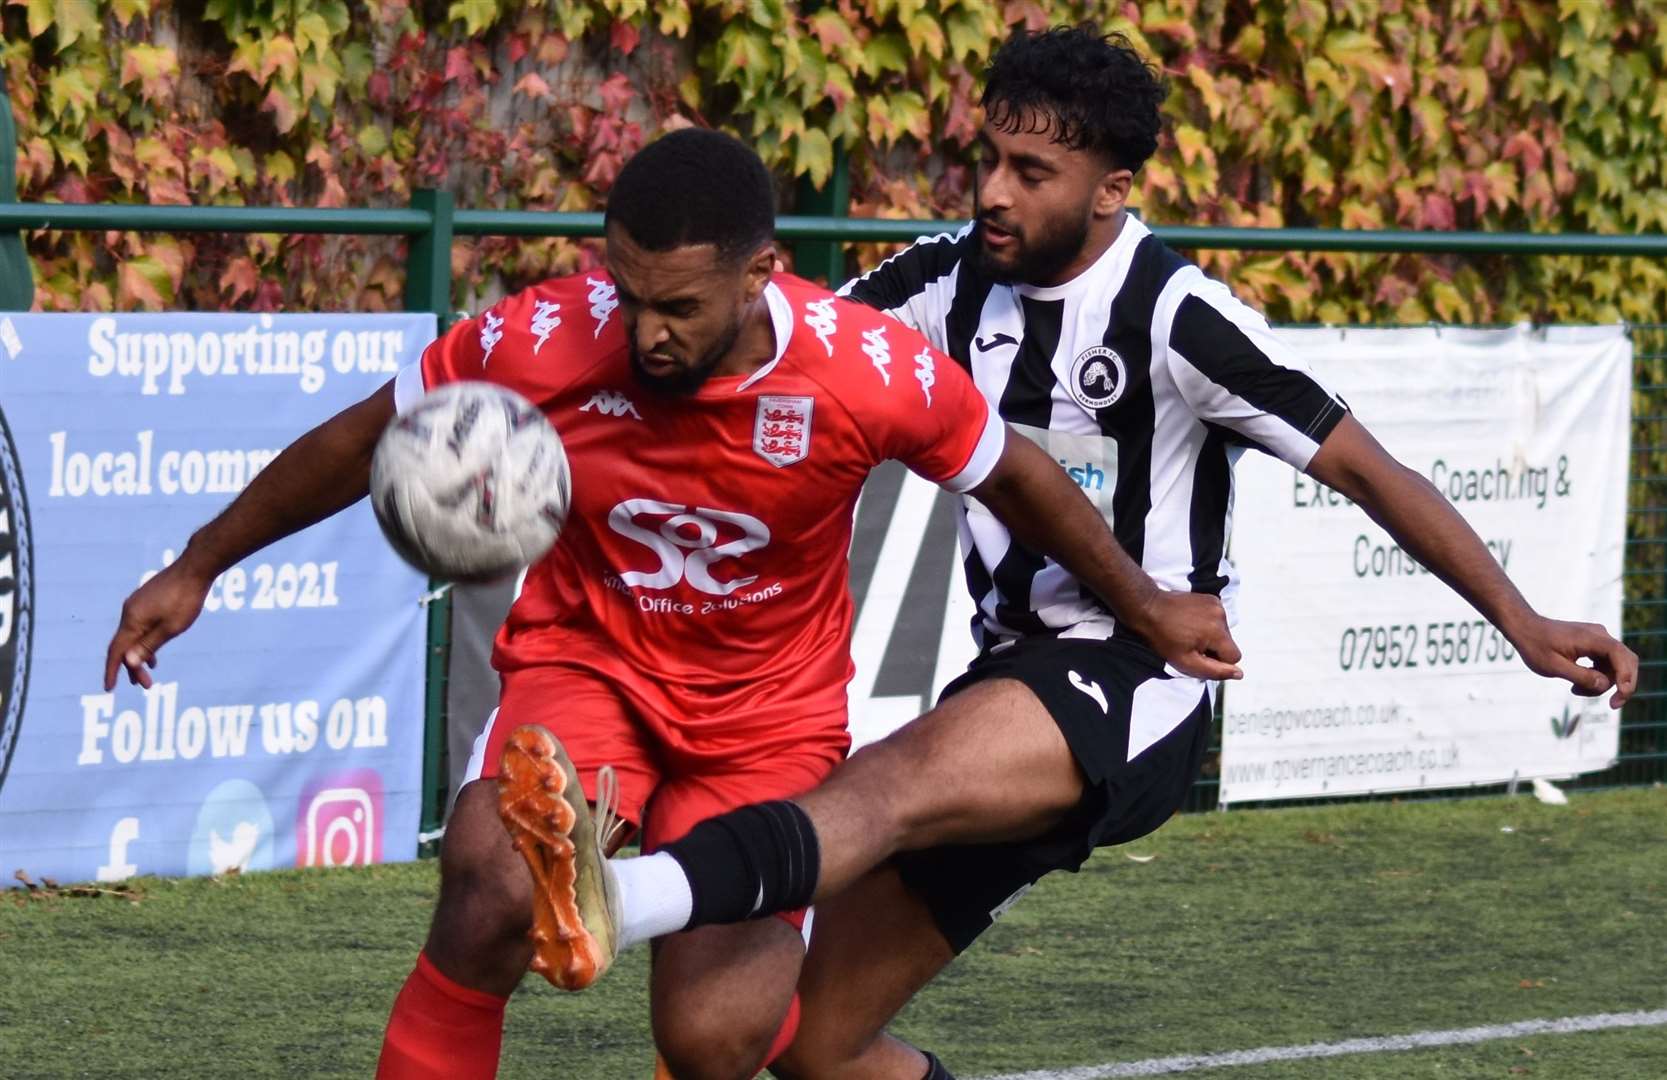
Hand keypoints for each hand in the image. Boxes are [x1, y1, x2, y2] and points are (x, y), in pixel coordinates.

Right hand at [103, 559, 214, 690]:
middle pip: (125, 645)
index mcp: (132, 621)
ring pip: (133, 635)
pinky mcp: (146, 599)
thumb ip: (148, 646)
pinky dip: (144, 640)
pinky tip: (155, 650)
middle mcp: (129, 612)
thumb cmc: (185, 600)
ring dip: (139, 654)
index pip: (116, 652)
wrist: (194, 568)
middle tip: (145, 686)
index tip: (109, 689)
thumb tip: (128, 663)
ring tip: (149, 671)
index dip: (112, 671)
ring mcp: (137, 604)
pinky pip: (140, 625)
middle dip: (132, 667)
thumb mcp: (170, 628)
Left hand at [1132, 590, 1243, 681]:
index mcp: (1217, 631)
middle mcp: (1221, 615)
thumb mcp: (1186, 662)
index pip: (1234, 656)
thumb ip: (1215, 671)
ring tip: (1189, 632)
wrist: (1149, 608)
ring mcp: (1216, 604)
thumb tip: (1239, 674)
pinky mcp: (1211, 598)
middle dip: (1214, 648)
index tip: (1198, 655)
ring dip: (1210, 636)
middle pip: (1228, 643)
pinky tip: (1191, 622)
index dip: (1217, 661)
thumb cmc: (1164, 638)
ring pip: (1223, 631)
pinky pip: (1217, 618)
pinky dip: (1208, 623)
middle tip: (1190, 644)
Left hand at [1509, 614, 1636, 708]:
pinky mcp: (1593, 645)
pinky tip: (1576, 684)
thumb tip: (1605, 685)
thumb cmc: (1535, 646)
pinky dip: (1595, 677)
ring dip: (1601, 682)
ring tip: (1575, 689)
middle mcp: (1600, 635)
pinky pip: (1604, 664)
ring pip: (1614, 666)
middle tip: (1612, 705)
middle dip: (1621, 685)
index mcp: (1592, 638)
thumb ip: (1580, 676)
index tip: (1620, 698)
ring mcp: (1598, 639)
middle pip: (1625, 662)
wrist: (1524, 628)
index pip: (1621, 657)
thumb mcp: (1554, 666)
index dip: (1627, 678)